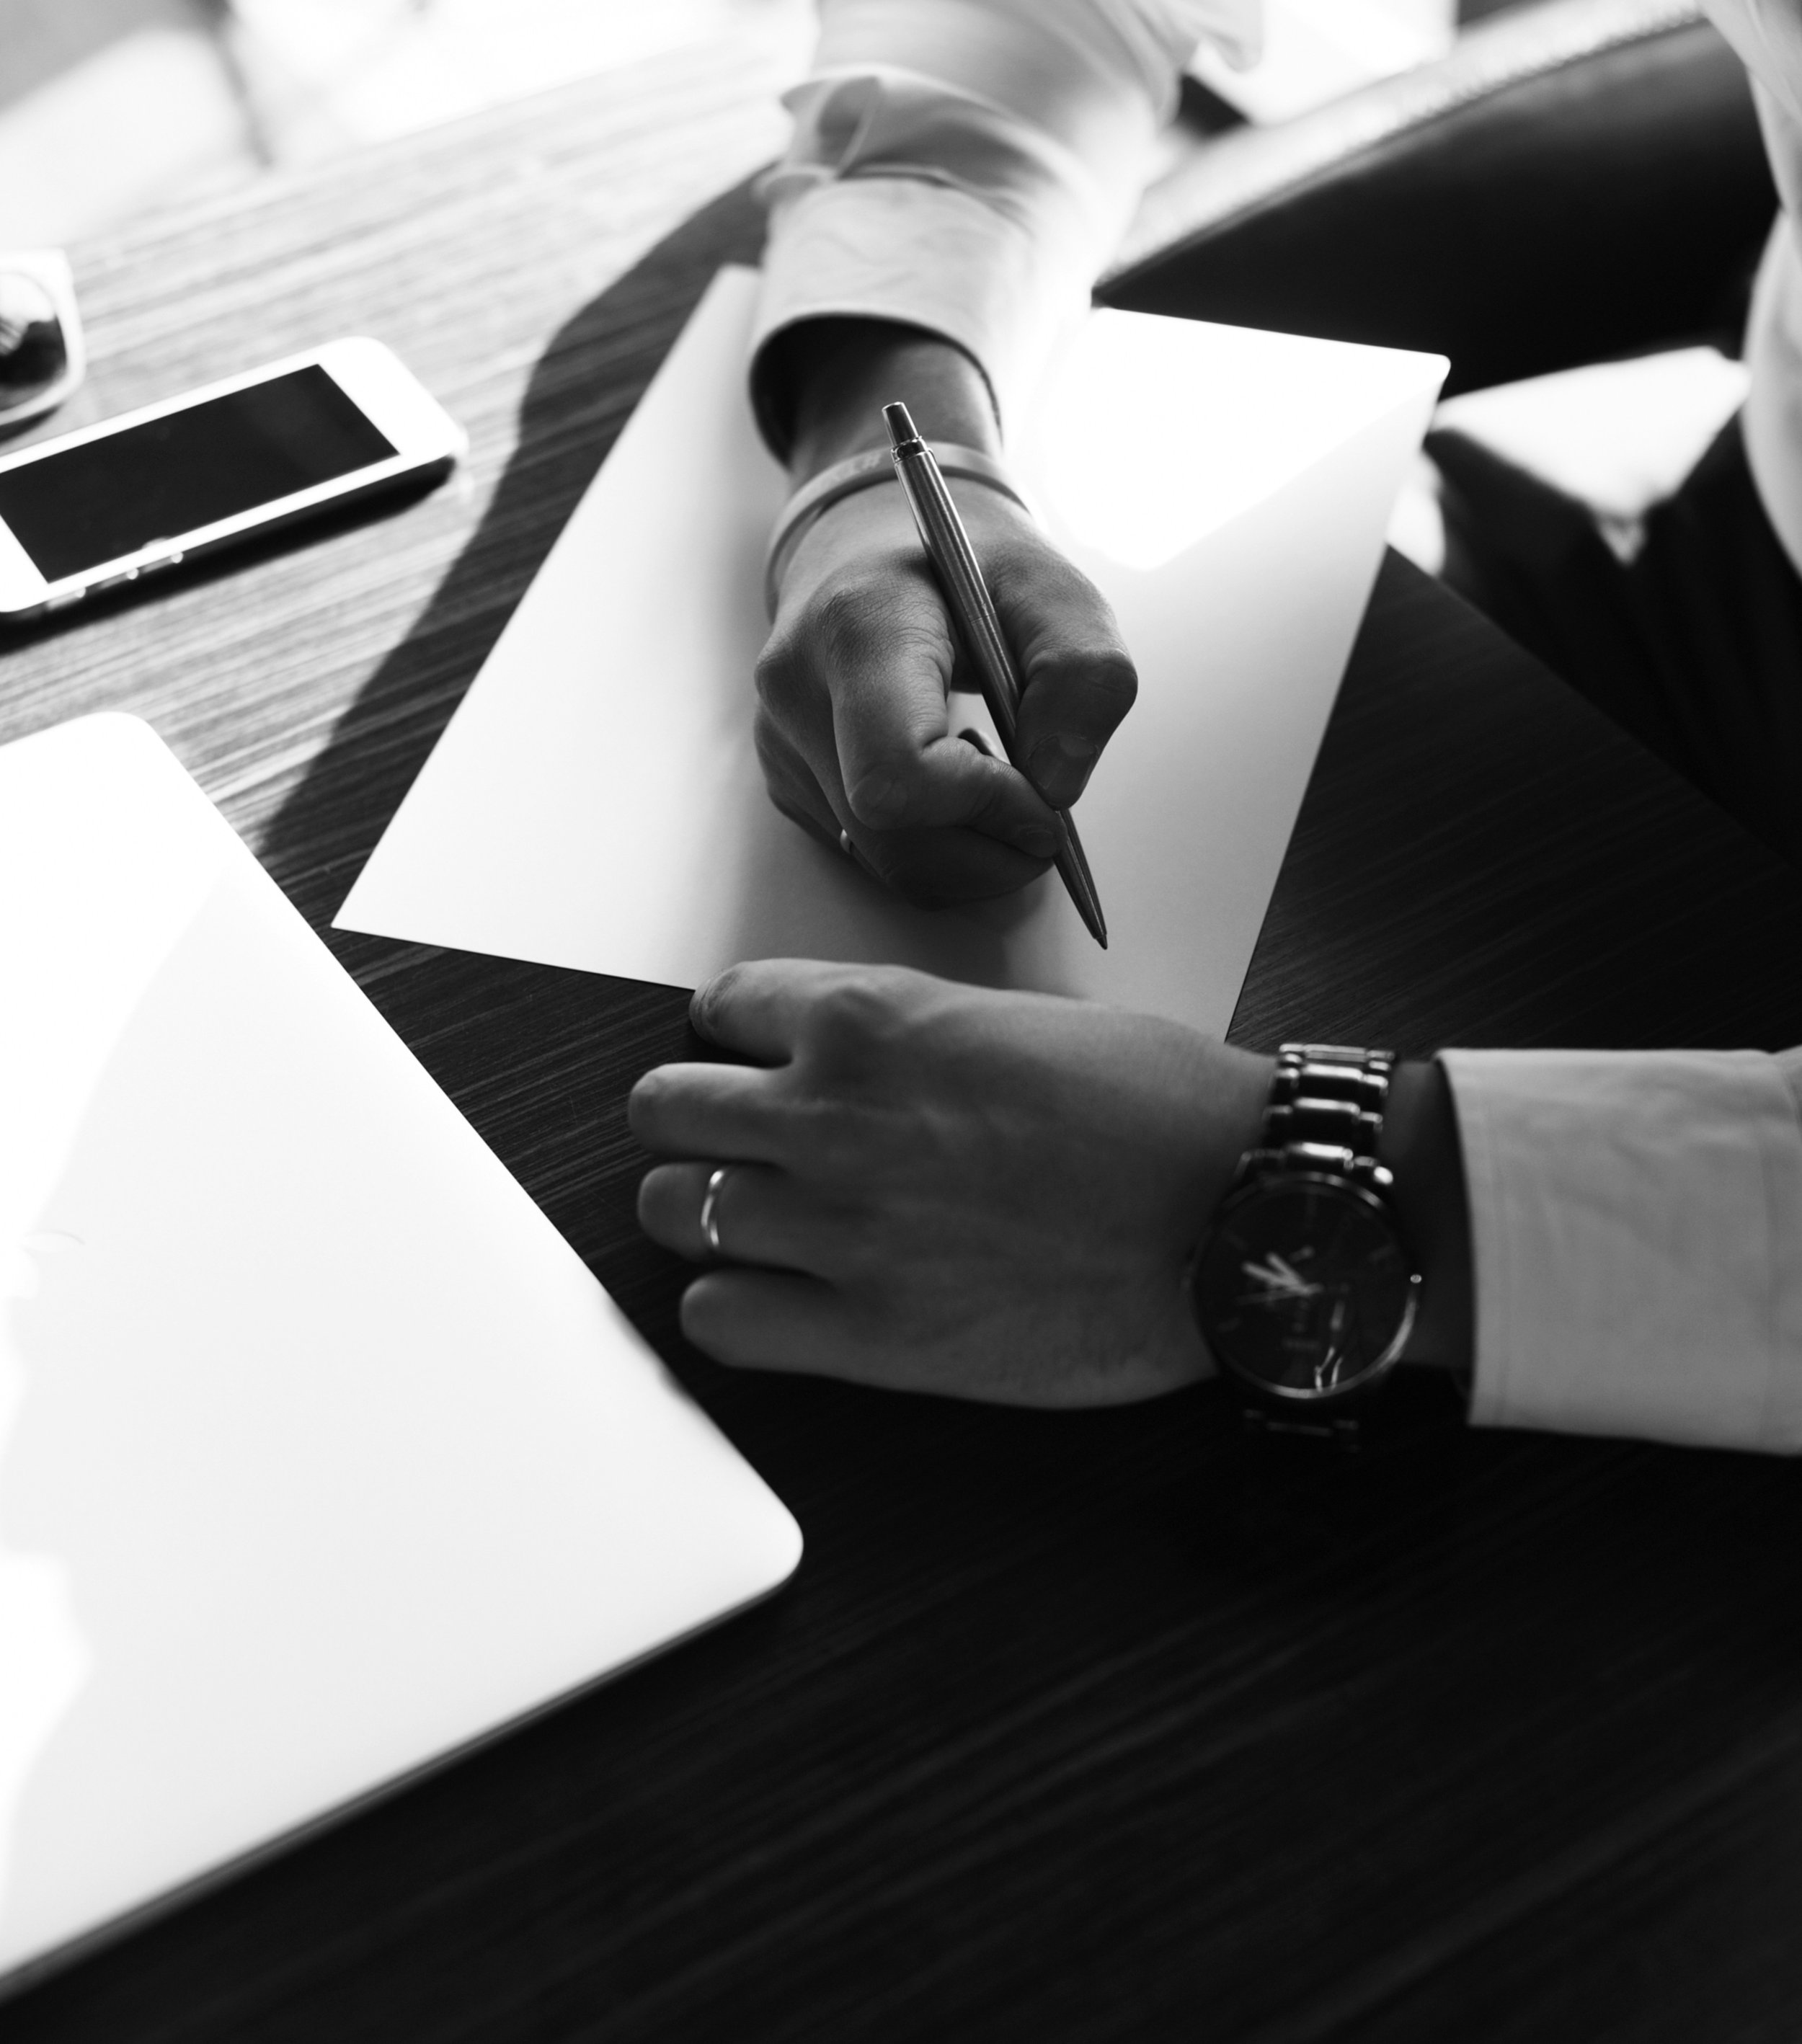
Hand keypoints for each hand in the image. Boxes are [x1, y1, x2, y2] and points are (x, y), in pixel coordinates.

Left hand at [631, 959, 1273, 1404]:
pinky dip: (732, 1307)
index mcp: (871, 1019)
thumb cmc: (1160, 1108)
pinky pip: (716, 1319)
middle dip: (696, 1123)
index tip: (757, 1060)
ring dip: (707, 1212)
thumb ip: (906, 1037)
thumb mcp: (1015, 1019)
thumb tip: (848, 1060)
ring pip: (672, 1210)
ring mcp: (840, 1228)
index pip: (720, 1007)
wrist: (1240, 1207)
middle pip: (663, 1111)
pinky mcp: (868, 1334)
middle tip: (739, 1143)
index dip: (737, 1037)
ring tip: (758, 1222)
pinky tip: (781, 1297)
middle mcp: (832, 1116)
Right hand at [754, 318, 1136, 907]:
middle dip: (992, 851)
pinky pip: (873, 857)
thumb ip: (1085, 676)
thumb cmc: (966, 566)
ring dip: (969, 854)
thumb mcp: (1054, 590)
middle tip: (1040, 814)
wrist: (874, 544)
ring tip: (994, 782)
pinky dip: (936, 847)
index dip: (985, 807)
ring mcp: (783, 745)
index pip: (898, 775)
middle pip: (896, 840)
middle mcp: (798, 692)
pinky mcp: (788, 783)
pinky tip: (950, 786)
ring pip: (886, 865)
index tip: (1040, 795)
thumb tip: (1056, 787)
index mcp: (857, 628)